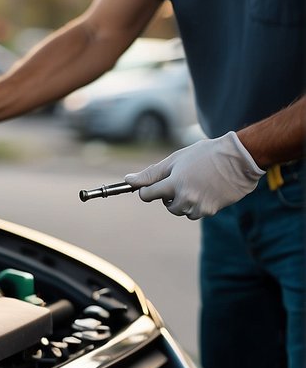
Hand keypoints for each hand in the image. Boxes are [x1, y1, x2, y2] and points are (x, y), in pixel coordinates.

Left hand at [123, 131, 263, 219]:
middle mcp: (185, 197)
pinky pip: (195, 213)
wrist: (240, 159)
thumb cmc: (206, 155)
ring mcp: (198, 206)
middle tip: (182, 180)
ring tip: (195, 184)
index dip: (146, 190)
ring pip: (180, 211)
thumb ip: (151, 173)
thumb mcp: (176, 160)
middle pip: (165, 205)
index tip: (152, 186)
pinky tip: (206, 190)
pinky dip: (196, 205)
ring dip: (183, 202)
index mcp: (173, 183)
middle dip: (169, 195)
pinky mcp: (211, 211)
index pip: (146, 195)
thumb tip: (128, 180)